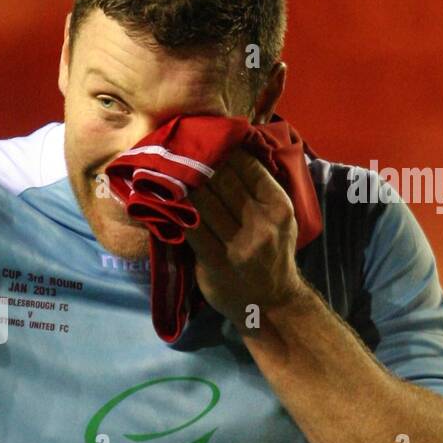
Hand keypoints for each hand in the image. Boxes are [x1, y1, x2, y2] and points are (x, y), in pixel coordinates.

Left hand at [181, 147, 310, 330]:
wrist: (270, 302)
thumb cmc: (271, 254)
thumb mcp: (280, 219)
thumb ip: (260, 189)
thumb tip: (231, 150)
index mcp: (279, 206)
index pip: (247, 167)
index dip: (222, 151)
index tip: (202, 140)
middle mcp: (262, 223)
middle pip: (221, 180)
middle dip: (196, 163)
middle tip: (176, 150)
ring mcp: (238, 244)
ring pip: (202, 201)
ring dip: (181, 184)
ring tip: (164, 169)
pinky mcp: (215, 261)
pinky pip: (189, 228)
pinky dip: (174, 211)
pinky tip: (162, 200)